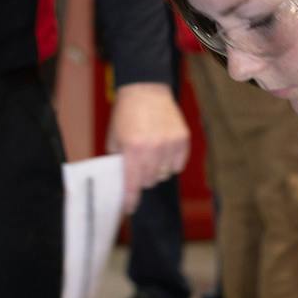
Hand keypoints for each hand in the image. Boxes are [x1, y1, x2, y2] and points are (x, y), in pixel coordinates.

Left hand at [107, 82, 188, 211]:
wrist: (146, 89)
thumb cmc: (126, 113)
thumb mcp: (114, 138)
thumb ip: (118, 160)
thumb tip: (122, 181)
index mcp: (133, 148)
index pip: (132, 184)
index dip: (130, 200)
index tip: (129, 208)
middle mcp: (153, 148)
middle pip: (149, 181)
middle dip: (142, 177)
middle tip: (138, 165)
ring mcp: (170, 144)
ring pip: (164, 175)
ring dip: (156, 170)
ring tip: (151, 155)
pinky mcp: (182, 140)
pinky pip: (177, 165)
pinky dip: (170, 163)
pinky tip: (163, 151)